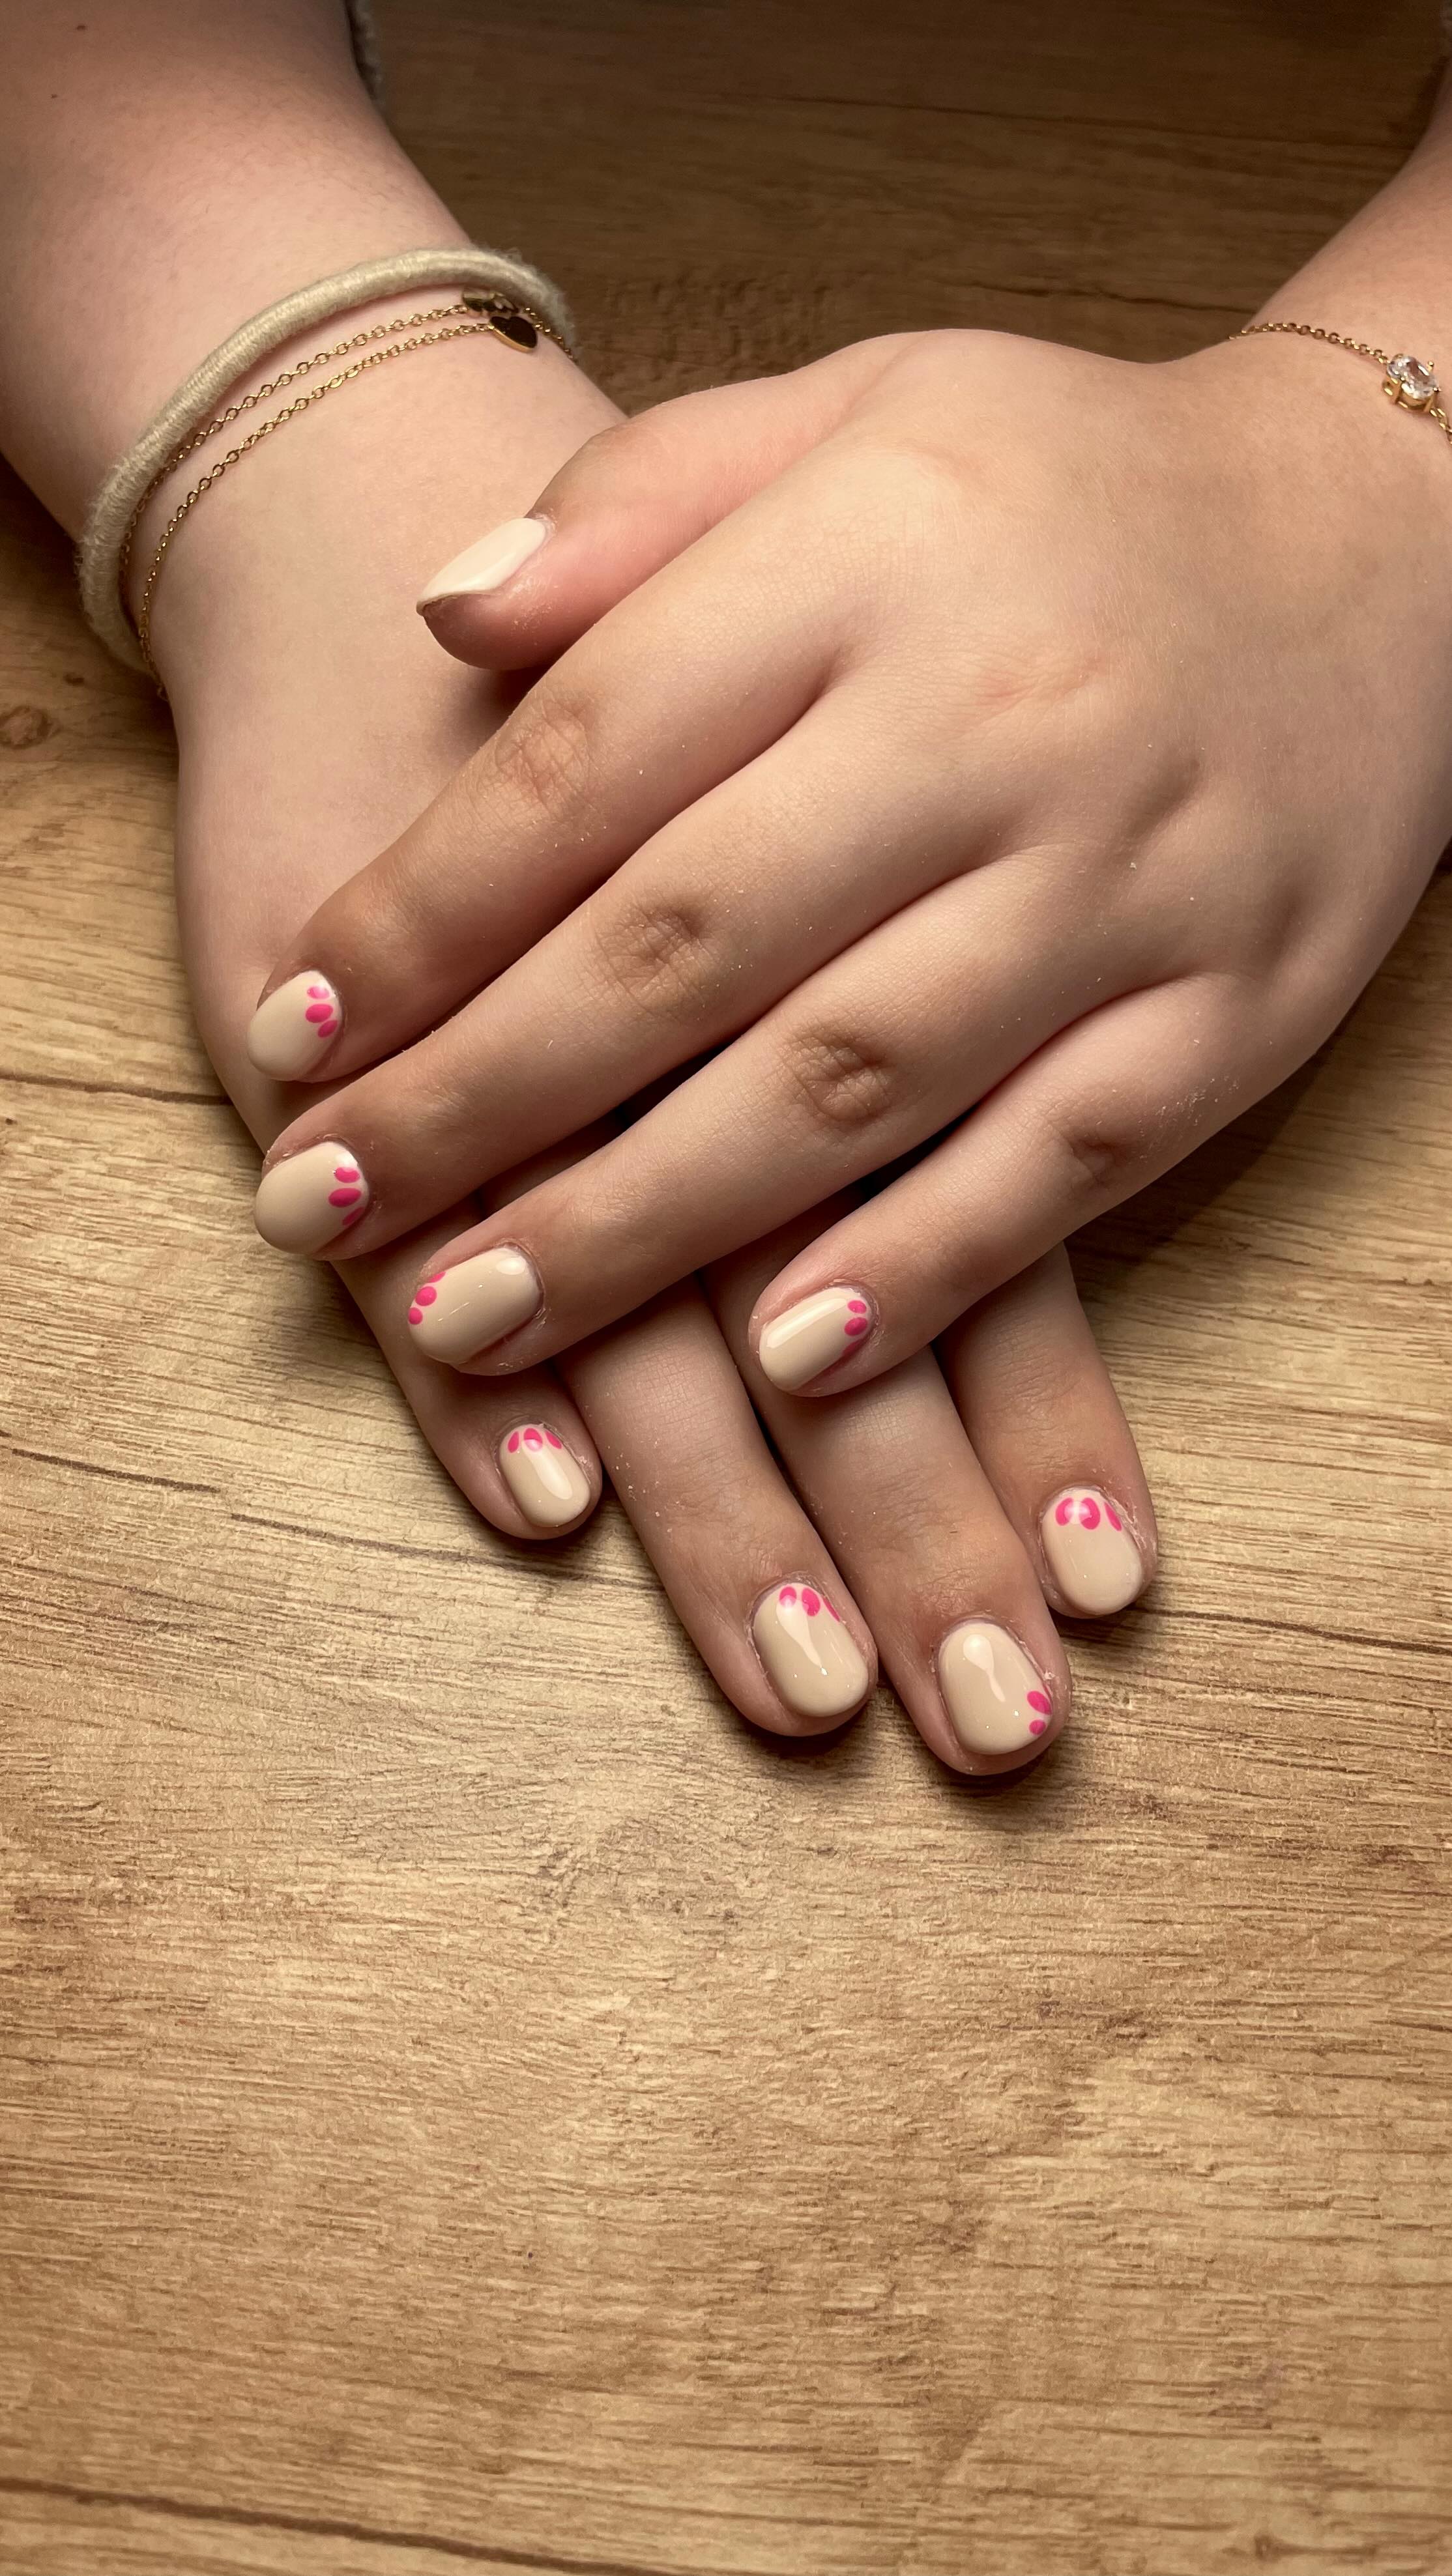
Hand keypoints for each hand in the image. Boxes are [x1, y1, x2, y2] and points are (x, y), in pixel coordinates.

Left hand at [156, 317, 1152, 1773]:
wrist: (1388, 536)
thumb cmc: (1068, 489)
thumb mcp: (856, 408)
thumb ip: (640, 503)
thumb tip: (441, 618)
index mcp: (872, 553)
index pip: (592, 754)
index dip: (423, 910)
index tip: (294, 1026)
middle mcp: (995, 721)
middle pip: (687, 943)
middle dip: (483, 1098)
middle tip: (325, 1211)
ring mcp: (1124, 881)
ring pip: (850, 1082)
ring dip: (645, 1222)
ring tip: (471, 1317)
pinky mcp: (1229, 1010)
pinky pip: (1063, 1163)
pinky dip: (923, 1269)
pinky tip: (784, 1361)